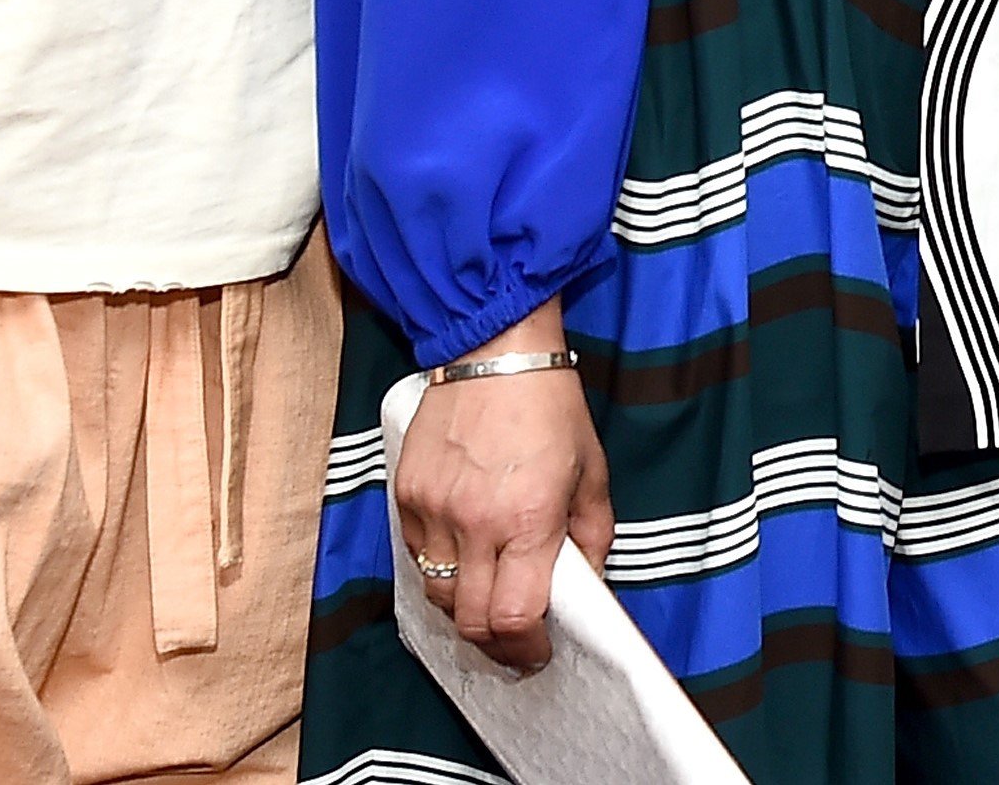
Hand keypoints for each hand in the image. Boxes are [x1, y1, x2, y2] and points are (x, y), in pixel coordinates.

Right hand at [393, 307, 612, 670]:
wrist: (493, 347)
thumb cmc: (548, 405)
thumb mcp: (591, 474)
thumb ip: (591, 538)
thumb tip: (582, 586)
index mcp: (528, 519)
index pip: (514, 617)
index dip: (525, 649)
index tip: (537, 651)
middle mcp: (475, 519)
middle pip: (470, 620)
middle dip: (494, 643)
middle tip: (513, 640)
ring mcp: (434, 505)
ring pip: (437, 592)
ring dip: (463, 606)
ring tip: (486, 594)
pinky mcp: (407, 489)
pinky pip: (415, 553)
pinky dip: (436, 564)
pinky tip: (460, 549)